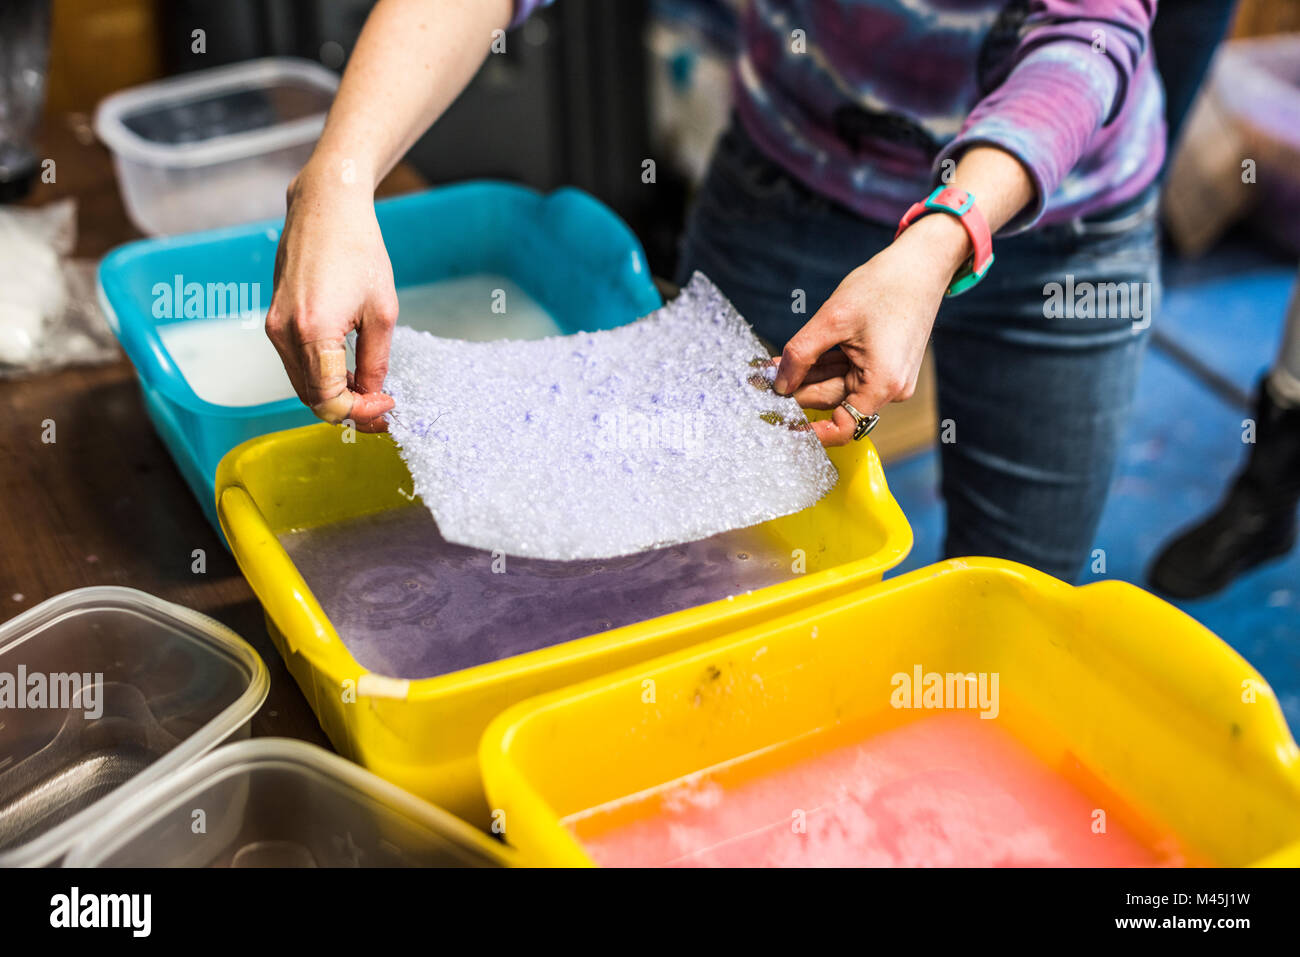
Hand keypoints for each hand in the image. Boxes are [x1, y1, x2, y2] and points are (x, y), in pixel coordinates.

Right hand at [265, 158, 397, 432]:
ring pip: (301, 384)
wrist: (325, 207)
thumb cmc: (358, 250)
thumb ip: (375, 361)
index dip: (360, 412)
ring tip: (368, 390)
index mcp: (313, 331)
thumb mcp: (382, 311)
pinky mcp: (273, 319)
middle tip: (381, 407)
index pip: (329, 399)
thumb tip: (372, 394)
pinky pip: (295, 364)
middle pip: (311, 398)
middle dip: (348, 410)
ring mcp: (274, 326)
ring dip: (333, 395)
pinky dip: (320, 376)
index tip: (386, 404)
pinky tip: (346, 370)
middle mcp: (284, 333)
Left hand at [772, 213, 968, 445]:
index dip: (810, 431)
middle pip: (834, 401)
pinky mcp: (886, 366)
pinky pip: (849, 374)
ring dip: (809, 377)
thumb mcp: (832, 319)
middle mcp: (892, 388)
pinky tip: (798, 359)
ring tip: (776, 365)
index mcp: (883, 383)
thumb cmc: (884, 286)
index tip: (780, 423)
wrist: (920, 264)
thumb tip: (780, 384)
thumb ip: (801, 354)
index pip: (842, 426)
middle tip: (763, 381)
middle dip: (799, 390)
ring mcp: (891, 378)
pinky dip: (825, 366)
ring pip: (839, 386)